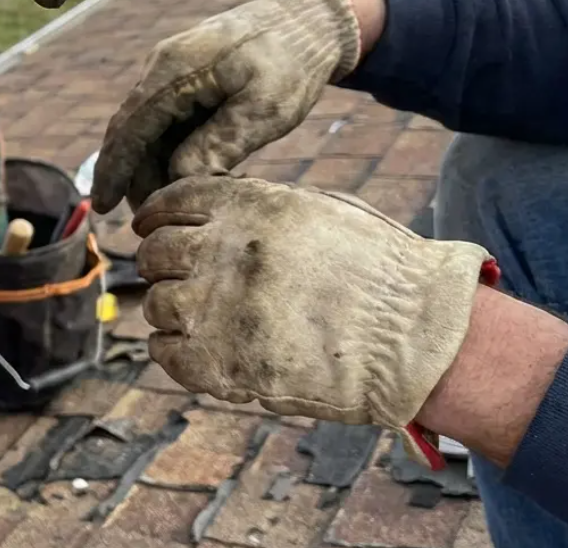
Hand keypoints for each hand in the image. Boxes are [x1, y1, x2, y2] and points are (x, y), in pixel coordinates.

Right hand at [90, 0, 360, 213]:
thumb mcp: (264, 108)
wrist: (307, 18)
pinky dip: (166, 147)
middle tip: (146, 216)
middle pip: (131, 130)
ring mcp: (172, 70)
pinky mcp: (186, 76)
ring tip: (166, 200)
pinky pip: (165, 117)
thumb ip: (221, 142)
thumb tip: (179, 178)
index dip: (114, 170)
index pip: (130, 128)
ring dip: (151, 163)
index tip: (102, 207)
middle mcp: (163, 68)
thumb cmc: (292, 62)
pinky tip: (181, 172)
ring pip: (147, 126)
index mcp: (174, 72)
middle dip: (132, 174)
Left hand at [134, 176, 493, 464]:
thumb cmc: (382, 272)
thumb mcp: (321, 211)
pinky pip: (166, 352)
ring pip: (157, 304)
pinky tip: (189, 348)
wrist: (418, 337)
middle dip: (161, 264)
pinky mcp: (221, 364)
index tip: (150, 227)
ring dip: (171, 309)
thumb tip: (208, 215)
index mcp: (248, 207)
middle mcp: (223, 251)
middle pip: (156, 254)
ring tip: (196, 316)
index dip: (155, 216)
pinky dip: (171, 349)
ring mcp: (217, 309)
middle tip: (175, 276)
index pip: (170, 202)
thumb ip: (258, 207)